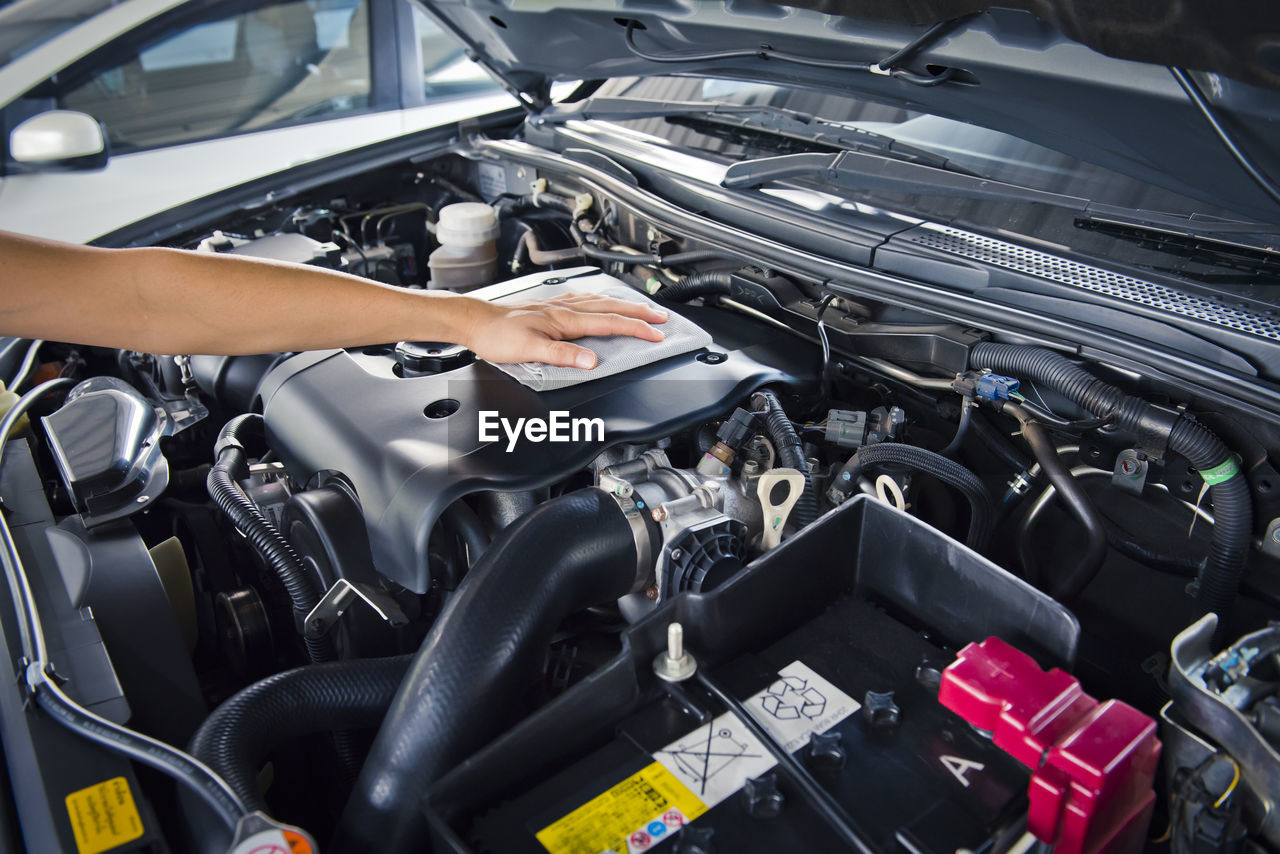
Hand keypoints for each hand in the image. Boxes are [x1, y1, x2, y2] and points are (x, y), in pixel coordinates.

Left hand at [462, 292, 667, 367]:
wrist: (476, 321)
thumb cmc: (498, 336)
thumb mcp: (530, 350)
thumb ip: (563, 355)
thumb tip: (591, 360)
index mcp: (565, 320)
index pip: (610, 323)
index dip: (637, 328)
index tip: (657, 334)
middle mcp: (565, 308)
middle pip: (612, 307)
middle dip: (640, 312)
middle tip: (662, 317)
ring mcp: (558, 305)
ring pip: (601, 300)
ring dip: (625, 304)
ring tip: (642, 307)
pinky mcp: (550, 306)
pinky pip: (585, 299)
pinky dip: (602, 299)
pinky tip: (601, 300)